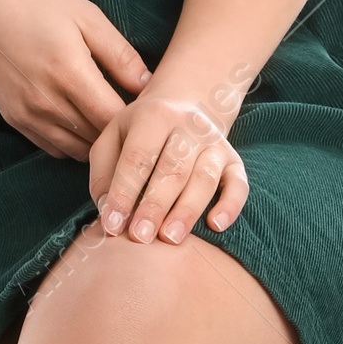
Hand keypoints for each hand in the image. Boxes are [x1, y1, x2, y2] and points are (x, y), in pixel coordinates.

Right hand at [0, 0, 150, 156]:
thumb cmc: (33, 3)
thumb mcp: (85, 16)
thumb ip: (120, 54)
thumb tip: (148, 86)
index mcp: (70, 73)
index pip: (114, 120)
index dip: (135, 120)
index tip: (145, 108)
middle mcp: (48, 102)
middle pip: (98, 139)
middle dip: (119, 132)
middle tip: (132, 115)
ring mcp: (28, 115)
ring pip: (77, 150)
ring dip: (96, 141)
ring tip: (107, 120)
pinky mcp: (15, 120)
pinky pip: (54, 147)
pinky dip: (72, 142)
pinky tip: (80, 121)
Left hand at [89, 89, 249, 243]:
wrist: (184, 105)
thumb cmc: (140, 133)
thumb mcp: (112, 139)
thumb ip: (104, 174)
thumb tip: (110, 213)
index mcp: (154, 115)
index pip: (138, 158)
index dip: (124, 193)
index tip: (112, 226)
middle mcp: (189, 125)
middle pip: (173, 169)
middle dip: (155, 206)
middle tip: (140, 238)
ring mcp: (215, 142)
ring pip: (205, 178)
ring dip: (187, 210)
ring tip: (169, 238)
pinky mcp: (233, 160)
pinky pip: (238, 184)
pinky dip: (230, 206)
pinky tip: (215, 225)